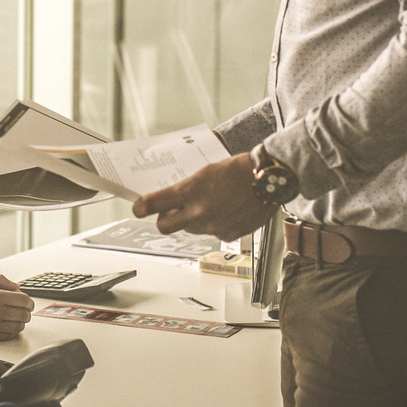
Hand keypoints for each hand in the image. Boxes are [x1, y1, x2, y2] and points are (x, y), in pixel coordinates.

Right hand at [0, 275, 33, 341]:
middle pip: (24, 315)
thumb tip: (17, 287)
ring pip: (19, 327)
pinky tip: (5, 325)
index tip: (27, 302)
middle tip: (22, 310)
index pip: (24, 300)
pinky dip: (11, 331)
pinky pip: (8, 336)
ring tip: (13, 318)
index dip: (29, 301)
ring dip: (20, 322)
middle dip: (26, 312)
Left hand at [134, 152, 269, 241]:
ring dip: (192, 220)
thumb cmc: (239, 170)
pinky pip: (212, 233)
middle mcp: (198, 213)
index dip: (141, 207)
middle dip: (164, 219)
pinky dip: (215, 225)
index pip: (154, 204)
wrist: (268, 180)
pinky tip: (226, 211)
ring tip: (209, 204)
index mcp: (190, 191)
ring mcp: (212, 227)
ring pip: (190, 229)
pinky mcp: (227, 236)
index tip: (138, 208)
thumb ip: (187, 188)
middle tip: (170, 211)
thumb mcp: (206, 171)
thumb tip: (174, 198)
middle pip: (165, 226)